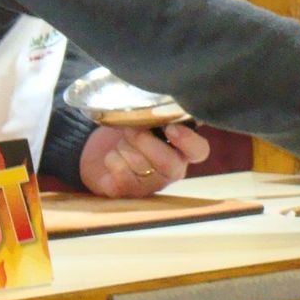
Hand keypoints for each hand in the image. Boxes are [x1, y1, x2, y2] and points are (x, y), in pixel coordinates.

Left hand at [79, 123, 209, 197]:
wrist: (100, 152)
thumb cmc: (130, 131)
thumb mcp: (147, 120)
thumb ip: (158, 116)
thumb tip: (156, 107)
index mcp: (181, 150)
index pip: (199, 151)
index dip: (188, 141)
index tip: (170, 128)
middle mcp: (171, 171)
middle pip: (167, 162)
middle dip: (143, 140)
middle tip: (130, 129)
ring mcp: (150, 186)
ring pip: (139, 165)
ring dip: (124, 148)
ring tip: (122, 145)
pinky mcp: (127, 193)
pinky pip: (120, 174)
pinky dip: (112, 159)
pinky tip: (113, 158)